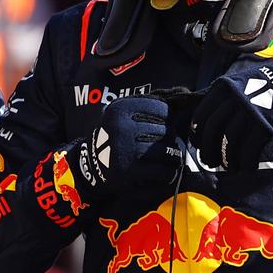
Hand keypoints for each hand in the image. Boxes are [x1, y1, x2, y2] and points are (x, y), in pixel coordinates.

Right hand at [61, 96, 182, 200]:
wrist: (89, 165)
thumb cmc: (113, 136)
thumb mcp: (121, 115)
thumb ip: (145, 107)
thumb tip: (183, 99)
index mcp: (121, 108)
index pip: (162, 109)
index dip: (168, 119)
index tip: (164, 126)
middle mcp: (122, 127)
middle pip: (166, 130)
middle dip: (170, 139)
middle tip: (168, 145)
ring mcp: (126, 149)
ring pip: (167, 151)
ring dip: (173, 156)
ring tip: (172, 158)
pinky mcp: (129, 171)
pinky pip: (163, 171)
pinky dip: (169, 173)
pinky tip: (166, 172)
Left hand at [181, 34, 272, 169]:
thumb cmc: (271, 81)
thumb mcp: (243, 79)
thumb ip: (226, 96)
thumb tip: (211, 116)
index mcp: (224, 87)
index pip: (202, 114)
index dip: (197, 133)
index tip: (198, 144)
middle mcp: (233, 98)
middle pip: (212, 130)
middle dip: (208, 149)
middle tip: (209, 161)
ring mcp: (249, 111)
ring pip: (229, 141)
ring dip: (226, 158)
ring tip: (228, 167)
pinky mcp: (266, 123)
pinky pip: (249, 148)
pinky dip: (245, 161)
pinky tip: (245, 167)